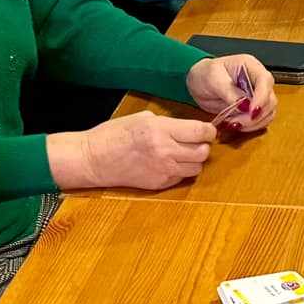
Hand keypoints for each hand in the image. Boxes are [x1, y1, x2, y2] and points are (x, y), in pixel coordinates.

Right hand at [51, 111, 215, 190]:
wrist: (95, 159)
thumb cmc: (114, 134)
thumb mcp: (142, 118)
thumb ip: (167, 123)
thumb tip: (187, 128)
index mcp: (160, 129)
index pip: (200, 132)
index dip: (209, 131)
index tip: (208, 130)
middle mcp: (165, 151)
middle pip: (202, 152)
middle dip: (203, 146)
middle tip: (196, 142)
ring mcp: (163, 170)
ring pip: (196, 168)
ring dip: (194, 160)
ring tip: (182, 154)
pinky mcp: (159, 184)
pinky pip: (181, 178)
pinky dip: (180, 171)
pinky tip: (169, 164)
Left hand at [185, 54, 277, 133]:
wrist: (199, 82)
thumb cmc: (205, 74)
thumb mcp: (213, 79)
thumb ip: (230, 92)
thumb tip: (245, 106)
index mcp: (250, 66)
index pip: (265, 80)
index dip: (262, 97)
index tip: (251, 111)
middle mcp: (258, 80)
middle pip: (270, 99)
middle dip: (256, 115)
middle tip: (237, 122)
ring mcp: (258, 95)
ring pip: (268, 112)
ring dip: (254, 123)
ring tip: (234, 124)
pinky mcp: (253, 108)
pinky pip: (260, 120)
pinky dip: (251, 126)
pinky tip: (236, 125)